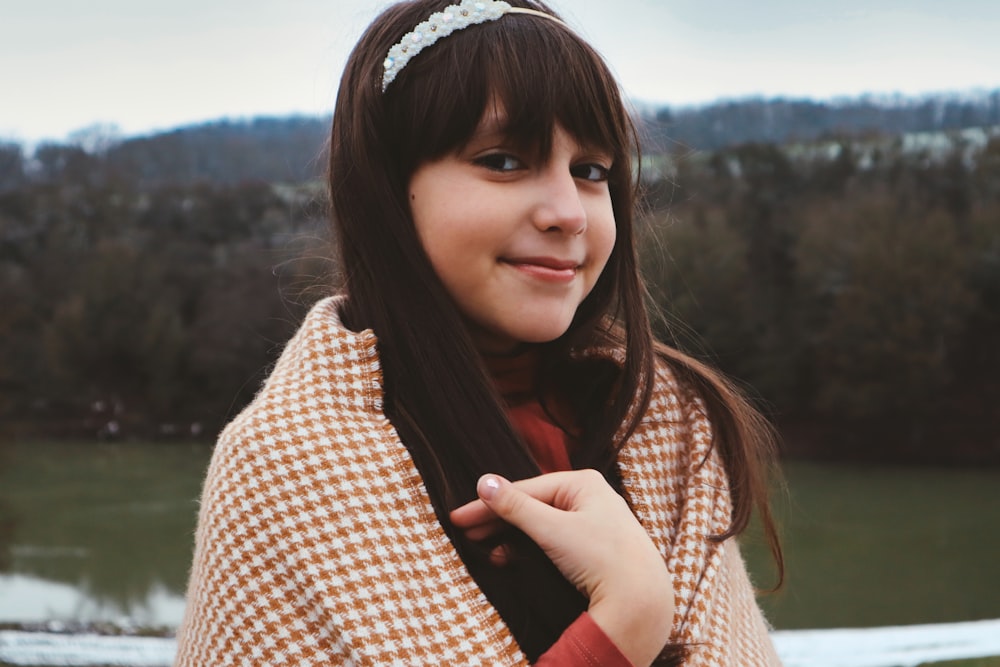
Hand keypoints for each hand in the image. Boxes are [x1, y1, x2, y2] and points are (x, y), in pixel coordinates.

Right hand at [450, 470, 673, 665]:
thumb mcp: (553, 529)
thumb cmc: (602, 558)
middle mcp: (590, 497)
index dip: (489, 503)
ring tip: (484, 549)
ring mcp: (593, 522)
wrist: (640, 602)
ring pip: (541, 524)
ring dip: (511, 536)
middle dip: (497, 520)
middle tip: (464, 531)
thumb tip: (484, 482)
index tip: (459, 516)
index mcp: (583, 483)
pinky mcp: (594, 547)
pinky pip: (553, 540)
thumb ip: (516, 506)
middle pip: (532, 505)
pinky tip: (508, 559)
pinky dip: (529, 548)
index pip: (525, 489)